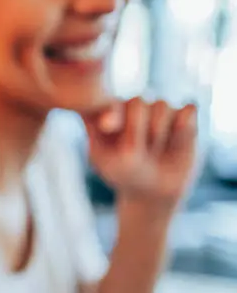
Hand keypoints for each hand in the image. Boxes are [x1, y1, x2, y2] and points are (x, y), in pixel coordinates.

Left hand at [82, 98, 197, 204]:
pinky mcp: (184, 116)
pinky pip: (188, 110)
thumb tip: (105, 119)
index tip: (107, 127)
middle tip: (136, 151)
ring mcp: (158, 109)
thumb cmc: (125, 175)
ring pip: (161, 106)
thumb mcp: (110, 162)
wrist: (153, 191)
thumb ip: (105, 139)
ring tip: (155, 151)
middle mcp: (133, 107)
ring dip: (158, 132)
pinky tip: (177, 141)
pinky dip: (184, 126)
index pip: (107, 101)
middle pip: (137, 101)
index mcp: (108, 113)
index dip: (110, 111)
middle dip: (137, 128)